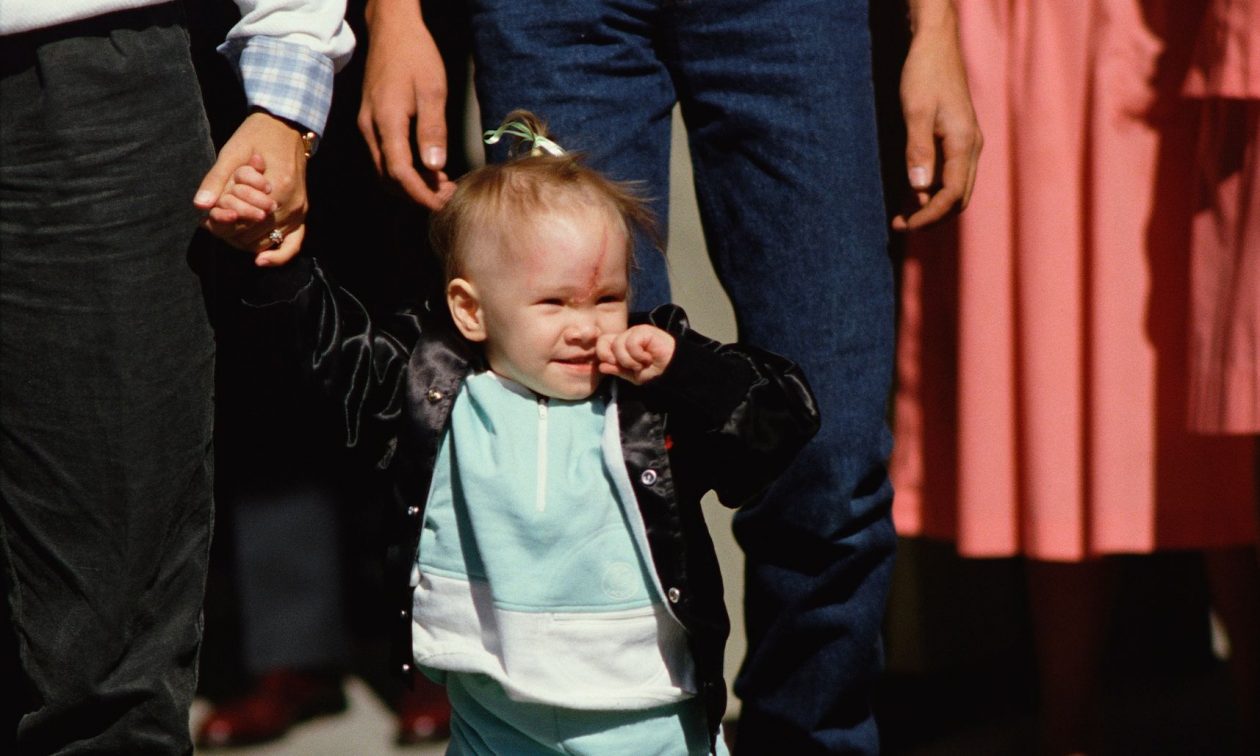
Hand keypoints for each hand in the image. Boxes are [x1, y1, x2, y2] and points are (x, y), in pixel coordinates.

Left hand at [193, 111, 309, 265]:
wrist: (285, 125)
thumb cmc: (256, 136)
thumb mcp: (231, 153)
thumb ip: (216, 180)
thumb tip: (200, 205)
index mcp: (275, 188)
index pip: (242, 223)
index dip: (220, 225)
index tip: (206, 220)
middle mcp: (290, 205)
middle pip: (254, 236)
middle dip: (230, 234)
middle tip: (211, 225)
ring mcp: (299, 211)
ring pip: (268, 242)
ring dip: (246, 242)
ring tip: (228, 234)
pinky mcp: (302, 213)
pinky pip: (293, 243)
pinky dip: (278, 255)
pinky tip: (261, 260)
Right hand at [358, 0, 456, 209]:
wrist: (392, 30)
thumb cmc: (415, 55)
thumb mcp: (433, 90)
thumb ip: (433, 130)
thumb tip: (435, 167)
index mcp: (386, 122)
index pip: (399, 173)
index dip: (421, 194)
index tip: (443, 203)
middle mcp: (370, 128)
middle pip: (389, 178)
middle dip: (417, 193)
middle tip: (448, 194)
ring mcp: (367, 125)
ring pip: (384, 170)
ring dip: (411, 183)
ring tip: (441, 183)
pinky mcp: (371, 122)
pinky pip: (384, 156)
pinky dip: (404, 169)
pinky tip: (426, 166)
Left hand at [596, 326, 675, 384]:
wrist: (670, 371)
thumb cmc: (653, 372)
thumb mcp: (631, 375)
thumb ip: (616, 369)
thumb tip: (601, 366)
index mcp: (620, 345)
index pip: (601, 343)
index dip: (603, 355)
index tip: (613, 366)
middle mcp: (625, 336)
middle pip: (604, 341)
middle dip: (615, 358)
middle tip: (629, 366)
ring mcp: (634, 332)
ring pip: (617, 344)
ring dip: (629, 360)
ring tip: (641, 363)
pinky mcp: (643, 330)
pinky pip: (630, 343)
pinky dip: (638, 355)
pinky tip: (647, 357)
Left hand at [892, 1, 981, 231]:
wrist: (936, 45)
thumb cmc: (924, 74)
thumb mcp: (916, 112)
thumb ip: (918, 151)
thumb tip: (919, 190)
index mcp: (964, 144)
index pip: (951, 196)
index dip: (929, 216)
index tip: (904, 226)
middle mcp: (972, 148)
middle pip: (958, 199)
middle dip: (931, 217)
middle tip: (899, 225)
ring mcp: (967, 144)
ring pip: (956, 190)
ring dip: (931, 207)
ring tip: (901, 215)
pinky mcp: (958, 140)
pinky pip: (951, 176)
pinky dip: (933, 191)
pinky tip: (912, 194)